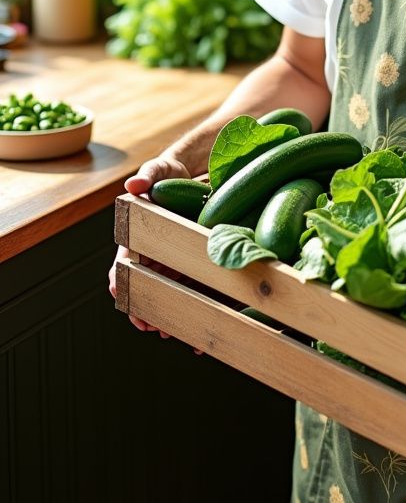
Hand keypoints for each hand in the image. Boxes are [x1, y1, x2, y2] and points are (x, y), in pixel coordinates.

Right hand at [108, 153, 194, 333]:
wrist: (187, 175)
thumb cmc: (165, 174)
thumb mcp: (156, 171)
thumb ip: (145, 176)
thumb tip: (133, 184)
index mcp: (134, 232)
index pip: (123, 260)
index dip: (119, 279)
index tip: (119, 295)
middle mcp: (148, 248)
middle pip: (140, 282)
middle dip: (141, 305)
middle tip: (147, 325)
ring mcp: (166, 255)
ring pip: (160, 289)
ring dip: (162, 310)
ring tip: (167, 331)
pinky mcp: (186, 257)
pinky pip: (184, 283)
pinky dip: (186, 301)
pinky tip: (189, 319)